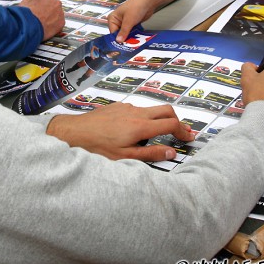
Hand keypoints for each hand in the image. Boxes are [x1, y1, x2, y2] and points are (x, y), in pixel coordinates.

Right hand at [18, 0, 64, 40]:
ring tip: (43, 24)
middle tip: (42, 15)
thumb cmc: (26, 14)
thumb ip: (31, 1)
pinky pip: (59, 24)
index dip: (43, 2)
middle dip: (49, 10)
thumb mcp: (25, 3)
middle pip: (54, 5)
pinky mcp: (62, 23)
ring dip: (52, 18)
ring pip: (57, 15)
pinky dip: (54, 26)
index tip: (40, 6)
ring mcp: (60, 13)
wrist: (29, 27)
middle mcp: (57, 2)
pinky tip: (47, 29)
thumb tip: (31, 2)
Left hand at [46, 102, 193, 161]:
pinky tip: (136, 130)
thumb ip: (150, 153)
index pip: (171, 124)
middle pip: (166, 110)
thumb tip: (171, 152)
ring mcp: (126, 107)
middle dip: (177, 120)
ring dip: (159, 119)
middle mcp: (136, 112)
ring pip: (151, 109)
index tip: (189, 138)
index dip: (184, 131)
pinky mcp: (117, 106)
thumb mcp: (125, 156)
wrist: (73, 132)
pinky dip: (144, 118)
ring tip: (158, 135)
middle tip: (180, 133)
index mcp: (140, 126)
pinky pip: (137, 110)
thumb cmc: (97, 147)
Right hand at [107, 0, 155, 42]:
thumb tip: (118, 41)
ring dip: (129, 38)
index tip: (122, 46)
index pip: (112, 33)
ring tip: (133, 43)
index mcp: (113, 18)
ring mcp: (125, 23)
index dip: (117, 39)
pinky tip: (137, 39)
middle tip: (128, 45)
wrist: (148, 1)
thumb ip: (123, 31)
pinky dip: (133, 35)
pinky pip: (131, 33)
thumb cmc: (136, 6)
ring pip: (125, 34)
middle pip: (119, 34)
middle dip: (124, 39)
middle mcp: (118, 21)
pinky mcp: (132, 24)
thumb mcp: (129, 20)